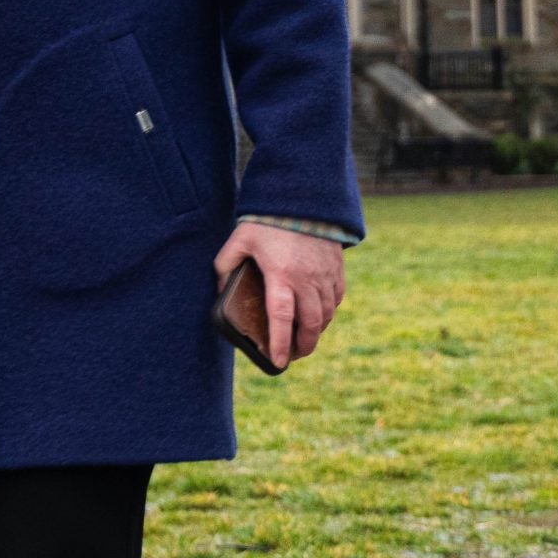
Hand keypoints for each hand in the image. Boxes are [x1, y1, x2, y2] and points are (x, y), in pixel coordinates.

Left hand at [213, 222, 345, 368]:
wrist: (301, 195)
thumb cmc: (266, 220)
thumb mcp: (238, 241)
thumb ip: (225, 267)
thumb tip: (221, 293)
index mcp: (281, 274)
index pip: (282, 318)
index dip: (281, 343)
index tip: (279, 362)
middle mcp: (307, 278)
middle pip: (311, 324)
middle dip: (303, 347)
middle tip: (292, 356)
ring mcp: (325, 274)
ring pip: (326, 315)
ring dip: (316, 331)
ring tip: (304, 339)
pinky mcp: (337, 267)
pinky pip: (337, 298)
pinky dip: (328, 312)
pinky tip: (318, 315)